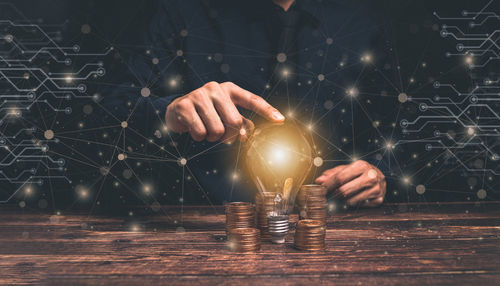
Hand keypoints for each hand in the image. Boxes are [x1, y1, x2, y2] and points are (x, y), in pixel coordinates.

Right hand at [166, 81, 284, 142]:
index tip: (281, 120)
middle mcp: (216, 88)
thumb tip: (247, 135)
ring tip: (205, 128)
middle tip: (219, 134)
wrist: (176, 111)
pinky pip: (200, 133)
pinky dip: (198, 137)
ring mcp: (199, 95)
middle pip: (234, 122)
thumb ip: (240, 123)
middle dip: (228, 135)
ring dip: (211, 137)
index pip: (252, 100)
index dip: (267, 111)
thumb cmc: (206, 114)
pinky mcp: (185, 105)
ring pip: (217, 130)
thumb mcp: (224, 114)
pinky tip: (192, 128)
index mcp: (230, 89)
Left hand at [315, 160, 385, 206]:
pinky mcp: (379, 200)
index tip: (321, 189)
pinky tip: (355, 197)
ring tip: (343, 195)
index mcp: (362, 165)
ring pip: (351, 201)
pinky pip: (359, 206)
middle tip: (329, 195)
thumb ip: (332, 174)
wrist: (379, 176)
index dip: (328, 185)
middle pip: (344, 191)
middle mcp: (371, 176)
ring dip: (343, 200)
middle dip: (333, 194)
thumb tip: (319, 181)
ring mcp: (377, 189)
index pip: (340, 178)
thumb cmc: (359, 172)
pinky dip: (354, 203)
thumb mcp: (347, 168)